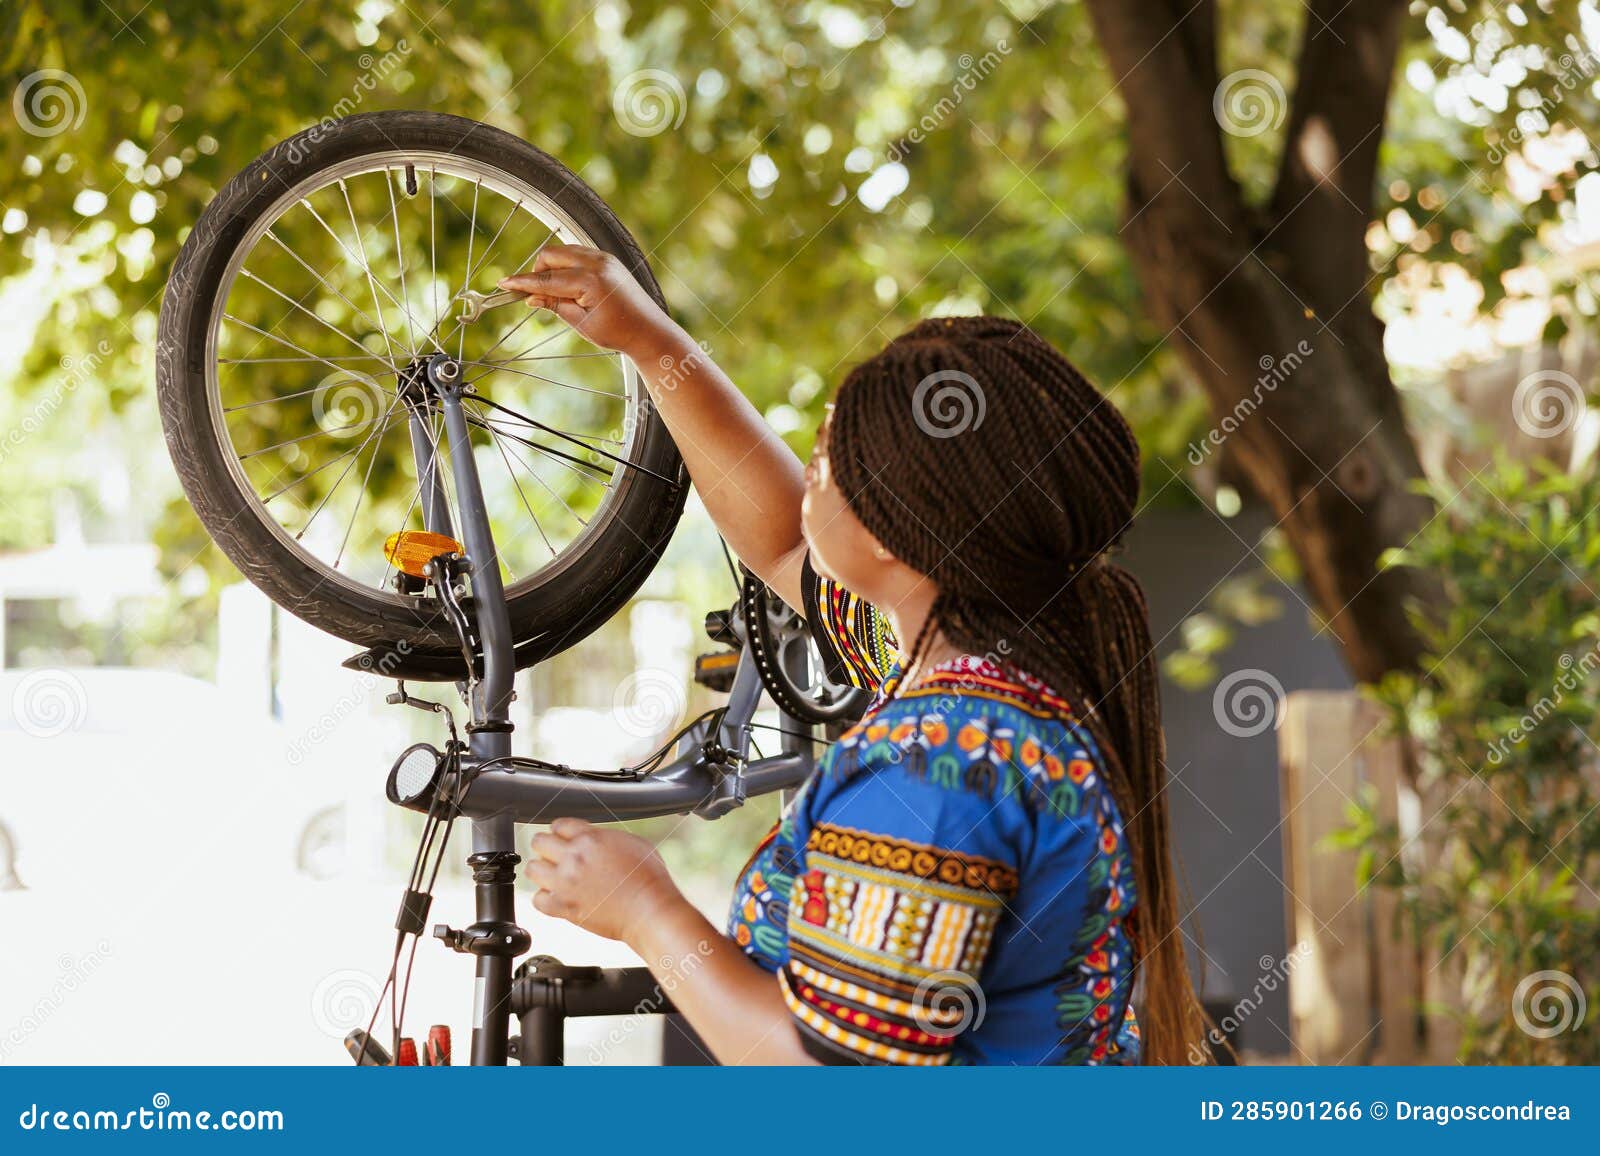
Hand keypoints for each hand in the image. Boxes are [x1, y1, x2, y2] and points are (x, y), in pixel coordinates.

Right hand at [499, 245, 678, 359]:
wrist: (649, 331)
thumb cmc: (619, 332)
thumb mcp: (581, 323)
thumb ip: (554, 305)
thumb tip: (530, 297)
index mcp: (590, 281)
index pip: (546, 279)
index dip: (522, 282)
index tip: (504, 283)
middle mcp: (597, 263)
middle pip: (551, 255)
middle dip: (537, 272)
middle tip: (534, 293)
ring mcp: (604, 258)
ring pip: (563, 251)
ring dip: (552, 267)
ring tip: (554, 293)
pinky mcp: (608, 258)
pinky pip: (577, 253)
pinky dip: (566, 264)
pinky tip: (568, 285)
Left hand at [525, 817, 685, 944]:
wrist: (649, 910)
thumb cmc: (648, 878)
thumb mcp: (632, 843)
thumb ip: (605, 837)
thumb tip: (594, 838)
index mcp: (591, 838)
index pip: (559, 824)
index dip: (561, 832)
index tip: (563, 839)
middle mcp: (574, 857)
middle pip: (539, 842)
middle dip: (546, 847)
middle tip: (554, 856)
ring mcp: (566, 882)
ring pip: (532, 868)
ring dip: (542, 871)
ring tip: (553, 876)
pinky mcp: (564, 907)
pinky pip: (538, 899)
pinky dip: (545, 898)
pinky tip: (556, 897)